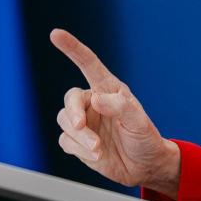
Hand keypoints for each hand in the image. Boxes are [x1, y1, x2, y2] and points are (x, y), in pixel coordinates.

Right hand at [50, 28, 180, 195]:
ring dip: (79, 136)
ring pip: (65, 121)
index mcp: (109, 89)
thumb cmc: (145, 138)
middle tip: (80, 126)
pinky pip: (66, 141)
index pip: (88, 64)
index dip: (72, 48)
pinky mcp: (78, 142)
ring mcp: (84, 123)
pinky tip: (97, 155)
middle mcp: (93, 103)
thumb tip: (95, 99)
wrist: (144, 167)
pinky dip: (79, 149)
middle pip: (70, 98)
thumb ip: (119, 107)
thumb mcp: (139, 122)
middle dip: (72, 112)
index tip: (55, 34)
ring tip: (98, 148)